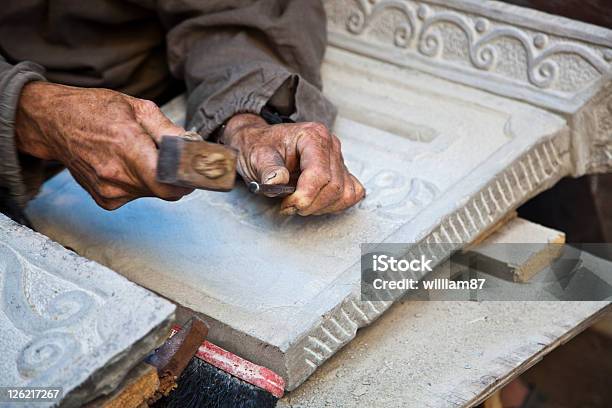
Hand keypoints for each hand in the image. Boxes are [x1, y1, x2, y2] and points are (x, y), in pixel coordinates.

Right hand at [15, 82, 191, 209]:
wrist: (54, 123)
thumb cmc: (95, 110)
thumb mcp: (137, 107)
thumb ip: (167, 129)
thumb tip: (191, 144)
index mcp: (128, 148)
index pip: (169, 185)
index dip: (186, 180)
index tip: (190, 170)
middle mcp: (117, 176)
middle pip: (165, 190)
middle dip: (173, 175)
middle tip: (166, 156)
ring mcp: (109, 192)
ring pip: (152, 193)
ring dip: (154, 178)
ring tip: (138, 155)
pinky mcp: (105, 201)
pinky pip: (136, 196)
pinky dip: (138, 183)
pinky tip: (125, 165)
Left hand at [222, 113, 364, 215]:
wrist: (262, 144)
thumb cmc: (261, 147)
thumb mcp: (257, 155)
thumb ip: (268, 169)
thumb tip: (277, 181)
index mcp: (313, 136)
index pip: (320, 174)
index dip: (305, 196)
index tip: (287, 205)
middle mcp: (330, 145)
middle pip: (334, 187)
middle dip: (311, 204)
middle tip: (288, 205)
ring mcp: (338, 159)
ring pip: (344, 194)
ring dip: (321, 206)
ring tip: (300, 203)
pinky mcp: (342, 172)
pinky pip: (352, 194)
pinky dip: (335, 204)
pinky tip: (315, 202)